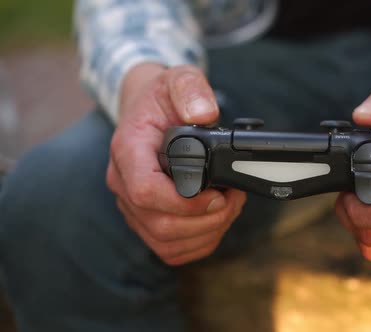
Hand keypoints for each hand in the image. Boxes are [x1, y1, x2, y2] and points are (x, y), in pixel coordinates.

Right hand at [106, 64, 245, 264]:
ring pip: (166, 242)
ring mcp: (132, 206)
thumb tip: (205, 113)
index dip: (184, 202)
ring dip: (207, 231)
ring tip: (229, 206)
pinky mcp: (145, 220)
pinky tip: (216, 221)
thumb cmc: (162, 100)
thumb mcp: (178, 79)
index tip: (218, 195)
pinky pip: (170, 249)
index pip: (145, 190)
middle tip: (234, 199)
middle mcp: (124, 183)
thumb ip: (191, 90)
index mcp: (128, 150)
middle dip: (207, 219)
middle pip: (161, 224)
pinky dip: (199, 242)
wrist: (149, 114)